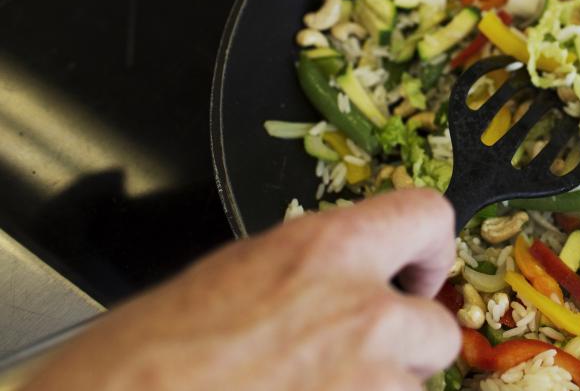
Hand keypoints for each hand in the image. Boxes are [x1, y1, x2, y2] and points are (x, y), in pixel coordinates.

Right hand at [25, 190, 459, 390]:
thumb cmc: (132, 367)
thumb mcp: (226, 283)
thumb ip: (303, 278)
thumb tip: (334, 289)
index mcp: (324, 251)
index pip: (425, 217)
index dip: (427, 250)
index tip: (416, 275)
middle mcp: (363, 314)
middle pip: (436, 329)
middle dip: (402, 353)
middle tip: (350, 366)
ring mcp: (370, 384)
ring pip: (411, 390)